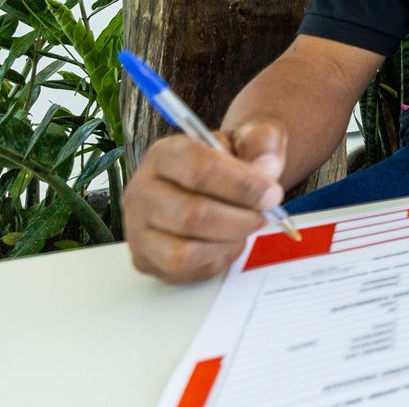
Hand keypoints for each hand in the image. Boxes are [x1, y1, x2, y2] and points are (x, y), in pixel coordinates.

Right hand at [122, 119, 287, 283]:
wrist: (216, 182)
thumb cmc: (231, 160)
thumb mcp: (251, 138)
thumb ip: (263, 145)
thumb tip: (266, 171)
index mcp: (164, 154)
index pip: (198, 169)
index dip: (241, 185)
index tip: (271, 193)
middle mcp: (141, 191)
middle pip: (191, 214)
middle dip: (240, 219)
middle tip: (265, 215)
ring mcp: (137, 229)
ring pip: (183, 250)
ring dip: (227, 242)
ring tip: (246, 227)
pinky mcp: (145, 259)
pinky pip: (183, 271)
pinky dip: (215, 260)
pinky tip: (228, 241)